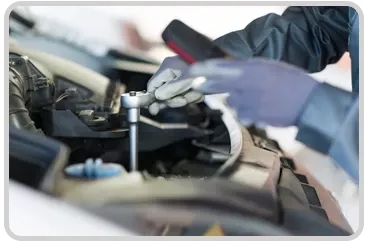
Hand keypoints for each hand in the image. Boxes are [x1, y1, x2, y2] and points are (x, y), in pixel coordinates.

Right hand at [147, 56, 204, 114]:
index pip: (153, 85)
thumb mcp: (185, 81)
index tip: (155, 110)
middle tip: (184, 100)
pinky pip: (187, 94)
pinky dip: (194, 96)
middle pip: (165, 93)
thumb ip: (170, 89)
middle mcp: (173, 71)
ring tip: (196, 93)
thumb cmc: (204, 70)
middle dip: (176, 99)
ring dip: (187, 97)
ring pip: (178, 95)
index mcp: (167, 67)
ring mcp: (181, 77)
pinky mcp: (190, 82)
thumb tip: (158, 96)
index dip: (153, 98)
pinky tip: (200, 93)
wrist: (224, 65)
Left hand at [182, 58, 318, 126]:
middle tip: (200, 84)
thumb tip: (230, 71)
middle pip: (216, 86)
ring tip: (254, 98)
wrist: (306, 103)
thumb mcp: (268, 66)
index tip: (188, 72)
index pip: (216, 68)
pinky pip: (241, 114)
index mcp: (247, 70)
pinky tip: (259, 110)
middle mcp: (241, 87)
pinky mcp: (249, 118)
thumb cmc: (291, 80)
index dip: (200, 70)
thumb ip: (247, 68)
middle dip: (207, 85)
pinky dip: (246, 112)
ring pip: (230, 102)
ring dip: (236, 100)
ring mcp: (244, 104)